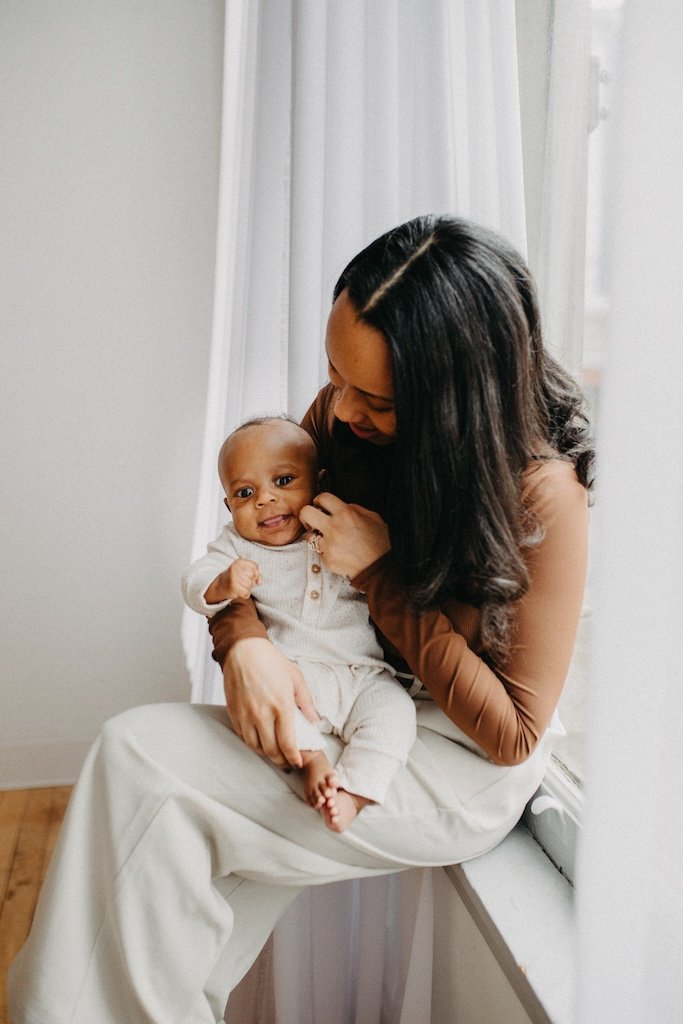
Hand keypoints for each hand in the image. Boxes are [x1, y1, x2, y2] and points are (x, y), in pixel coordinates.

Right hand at [205, 558, 261, 603]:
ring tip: (240, 586)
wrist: (221, 586)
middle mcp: (235, 568)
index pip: (254, 566)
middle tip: (242, 582)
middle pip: (253, 576)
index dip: (256, 573)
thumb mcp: (244, 571)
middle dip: (251, 581)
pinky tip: (239, 591)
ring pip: (250, 585)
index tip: (250, 576)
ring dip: (247, 588)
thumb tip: (259, 582)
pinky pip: (246, 593)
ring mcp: (233, 577)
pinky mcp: (232, 587)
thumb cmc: (235, 577)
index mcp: (238, 562)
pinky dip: (245, 594)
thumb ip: (255, 573)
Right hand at [223, 637, 318, 767]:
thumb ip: (306, 702)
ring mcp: (246, 715)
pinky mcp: (234, 713)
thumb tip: (315, 721)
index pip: (288, 743)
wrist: (243, 650)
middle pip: (271, 750)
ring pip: (255, 747)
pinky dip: (253, 743)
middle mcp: (262, 715)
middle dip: (281, 761)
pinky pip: (243, 736)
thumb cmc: (272, 662)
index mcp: (281, 706)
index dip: (294, 758)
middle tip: (288, 763)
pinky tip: (260, 741)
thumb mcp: (296, 678)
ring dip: (266, 754)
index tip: (298, 762)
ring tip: (275, 754)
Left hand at [299, 493, 390, 578]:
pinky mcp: (326, 558)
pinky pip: (318, 551)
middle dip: (306, 514)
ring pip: (309, 535)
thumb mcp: (374, 518)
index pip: (323, 497)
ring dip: (315, 535)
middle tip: (313, 520)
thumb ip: (356, 508)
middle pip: (306, 512)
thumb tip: (343, 506)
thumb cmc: (378, 543)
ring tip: (327, 538)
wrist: (377, 568)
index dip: (320, 499)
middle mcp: (334, 527)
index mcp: (346, 514)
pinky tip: (336, 551)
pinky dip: (325, 550)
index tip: (320, 505)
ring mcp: (328, 544)